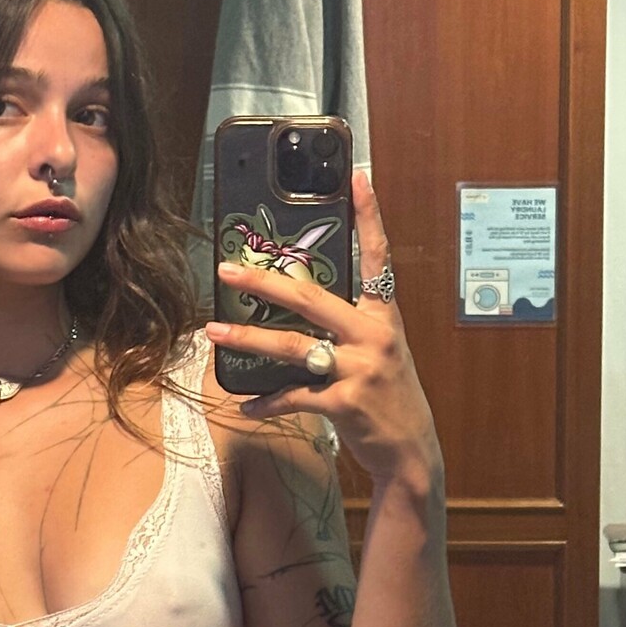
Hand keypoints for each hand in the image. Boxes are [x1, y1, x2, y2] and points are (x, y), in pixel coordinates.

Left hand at [206, 168, 441, 490]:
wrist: (410, 450)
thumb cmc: (387, 396)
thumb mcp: (378, 351)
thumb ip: (345, 326)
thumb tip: (293, 301)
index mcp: (383, 315)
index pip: (378, 256)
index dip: (369, 216)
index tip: (357, 177)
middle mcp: (373, 335)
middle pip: (312, 298)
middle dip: (265, 281)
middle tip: (228, 269)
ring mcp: (360, 369)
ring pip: (294, 347)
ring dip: (249, 338)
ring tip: (214, 330)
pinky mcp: (345, 403)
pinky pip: (294, 396)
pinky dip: (265, 402)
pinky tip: (244, 406)